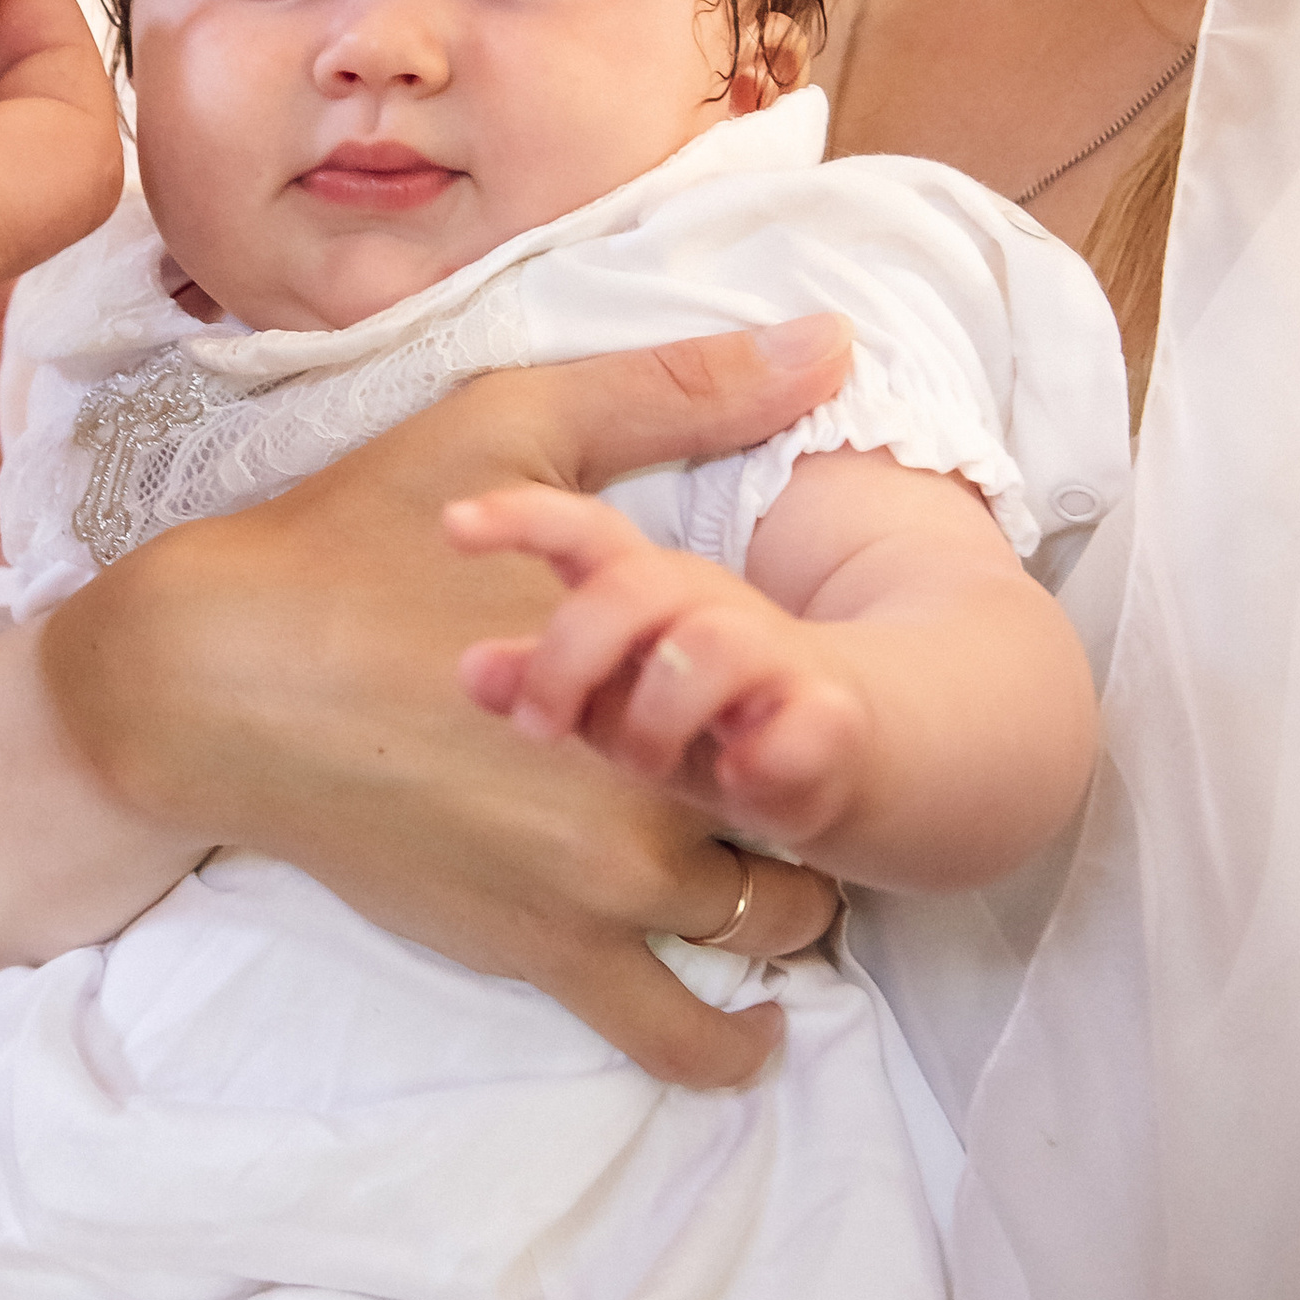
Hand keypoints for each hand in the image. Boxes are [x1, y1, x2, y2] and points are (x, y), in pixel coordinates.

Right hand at [38, 317, 851, 1083]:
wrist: (209, 680)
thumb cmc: (353, 542)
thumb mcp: (516, 432)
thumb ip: (680, 393)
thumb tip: (829, 343)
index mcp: (659, 666)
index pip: (816, 705)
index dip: (828, 695)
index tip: (817, 684)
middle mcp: (649, 797)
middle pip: (811, 821)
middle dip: (816, 798)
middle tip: (801, 770)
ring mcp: (595, 895)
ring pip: (768, 934)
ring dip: (786, 909)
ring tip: (777, 869)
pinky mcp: (534, 955)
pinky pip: (673, 1038)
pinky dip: (723, 1042)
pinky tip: (747, 1029)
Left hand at [450, 486, 870, 860]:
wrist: (848, 746)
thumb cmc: (698, 716)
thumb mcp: (612, 694)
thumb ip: (544, 678)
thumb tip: (469, 671)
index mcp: (649, 588)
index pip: (583, 532)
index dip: (521, 519)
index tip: (451, 526)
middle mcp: (710, 609)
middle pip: (637, 588)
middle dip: (573, 654)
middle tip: (539, 728)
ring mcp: (777, 661)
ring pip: (714, 648)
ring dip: (659, 711)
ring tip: (646, 764)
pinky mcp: (832, 723)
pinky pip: (807, 727)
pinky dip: (768, 754)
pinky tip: (738, 780)